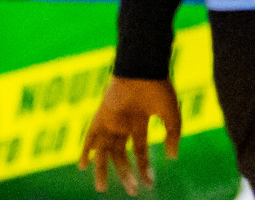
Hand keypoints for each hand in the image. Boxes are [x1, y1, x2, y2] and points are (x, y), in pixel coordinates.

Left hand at [79, 76, 181, 194]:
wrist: (144, 68)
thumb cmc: (160, 88)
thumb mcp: (172, 117)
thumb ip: (172, 136)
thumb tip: (172, 157)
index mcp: (139, 121)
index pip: (140, 150)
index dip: (145, 167)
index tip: (150, 183)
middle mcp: (123, 122)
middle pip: (120, 154)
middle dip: (125, 173)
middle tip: (131, 192)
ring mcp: (111, 119)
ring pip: (104, 149)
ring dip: (102, 168)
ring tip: (101, 188)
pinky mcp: (102, 115)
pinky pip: (91, 134)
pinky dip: (85, 149)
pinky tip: (82, 165)